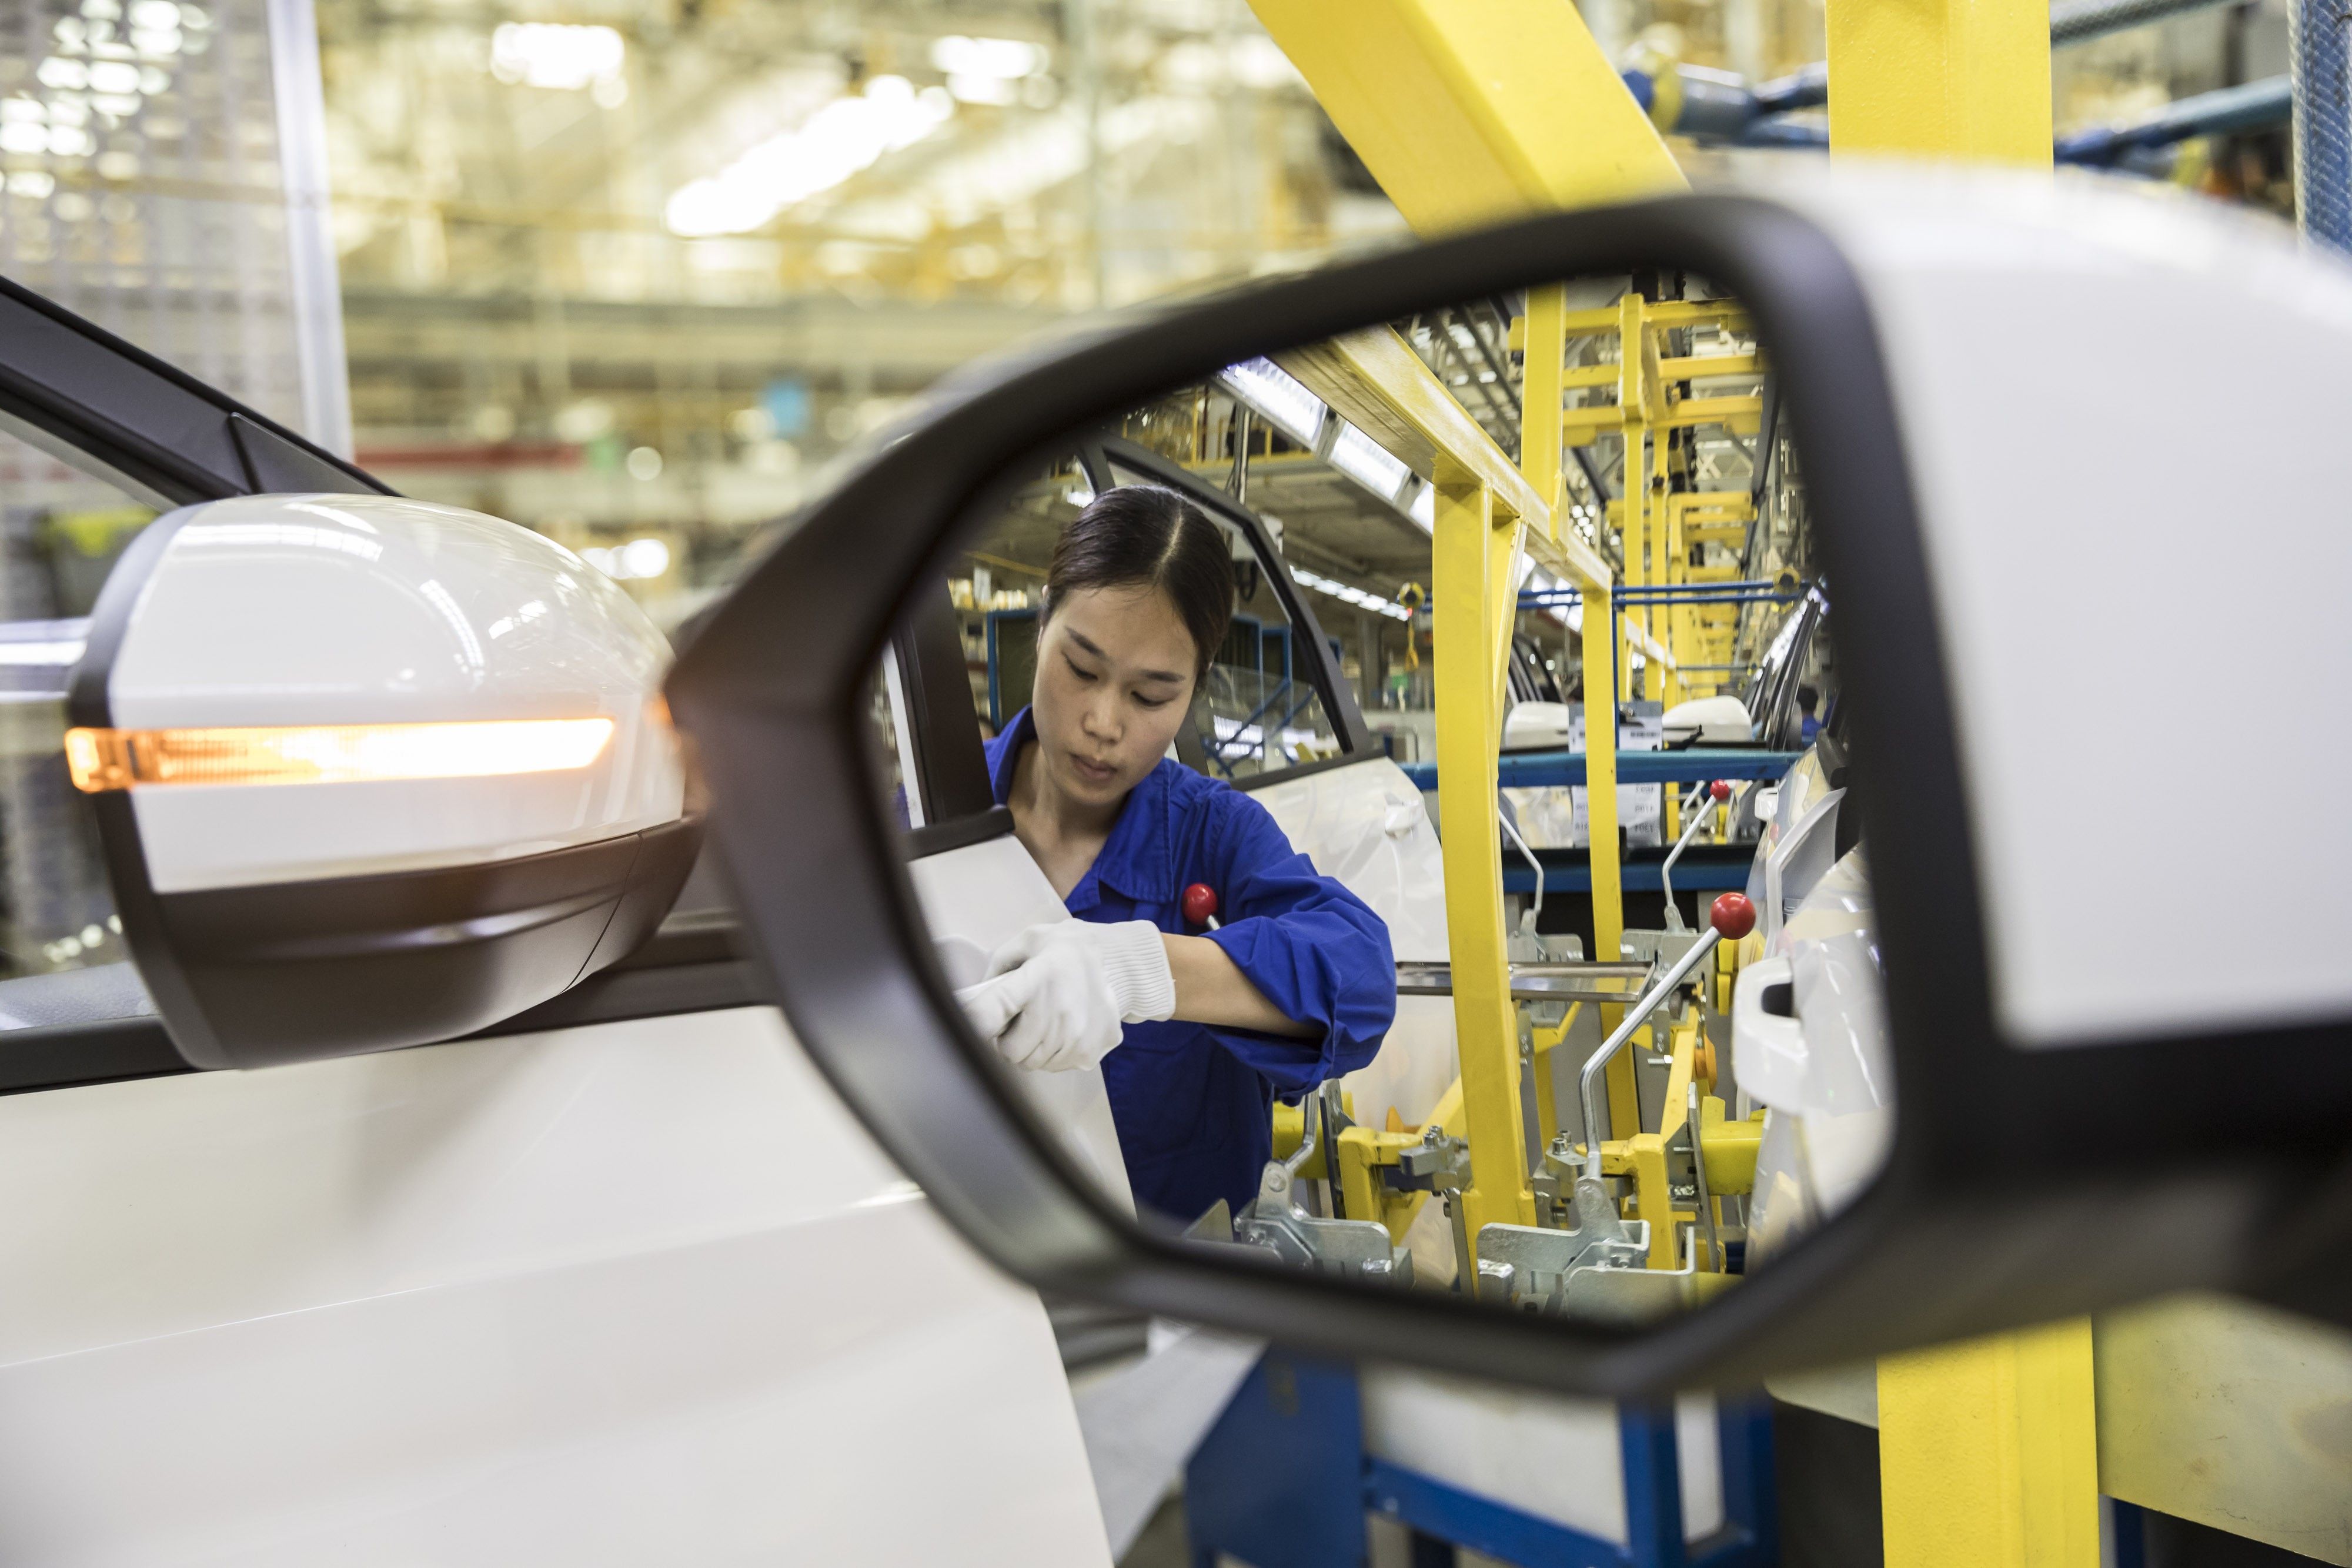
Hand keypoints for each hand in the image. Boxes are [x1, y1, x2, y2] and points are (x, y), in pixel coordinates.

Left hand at [955, 919, 1174, 1071]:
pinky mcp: (1087, 1054)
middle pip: (1009, 1051)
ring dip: (1029, 1048)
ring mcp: (1075, 1038)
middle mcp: (1057, 1013)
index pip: (990, 1012)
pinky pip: (1052, 1067)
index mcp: (1037, 979)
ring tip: (1042, 1022)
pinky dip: (1050, 1054)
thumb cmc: (1066, 950)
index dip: (972, 1023)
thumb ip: (998, 966)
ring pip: (1030, 1064)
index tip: (968, 1024)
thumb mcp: (1029, 940)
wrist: (1120, 963)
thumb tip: (973, 997)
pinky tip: (1060, 1030)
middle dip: (1006, 1039)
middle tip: (1017, 1020)